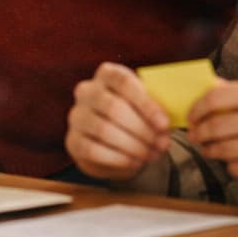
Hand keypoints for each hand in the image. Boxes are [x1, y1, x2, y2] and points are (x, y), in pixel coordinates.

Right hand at [65, 62, 170, 181]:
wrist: (109, 140)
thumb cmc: (133, 115)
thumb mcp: (144, 105)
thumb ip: (154, 110)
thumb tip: (163, 126)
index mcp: (106, 74)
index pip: (123, 82)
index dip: (145, 103)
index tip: (164, 124)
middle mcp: (86, 91)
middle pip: (112, 107)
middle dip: (141, 129)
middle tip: (161, 144)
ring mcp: (77, 115)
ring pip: (103, 129)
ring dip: (132, 146)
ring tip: (150, 155)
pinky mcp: (73, 140)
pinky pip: (93, 150)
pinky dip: (119, 159)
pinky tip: (135, 162)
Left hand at [189, 79, 237, 196]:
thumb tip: (211, 88)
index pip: (213, 98)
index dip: (196, 108)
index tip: (192, 114)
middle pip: (212, 126)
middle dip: (198, 132)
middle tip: (195, 134)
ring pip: (220, 149)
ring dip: (211, 150)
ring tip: (210, 148)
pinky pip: (235, 169)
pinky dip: (233, 166)